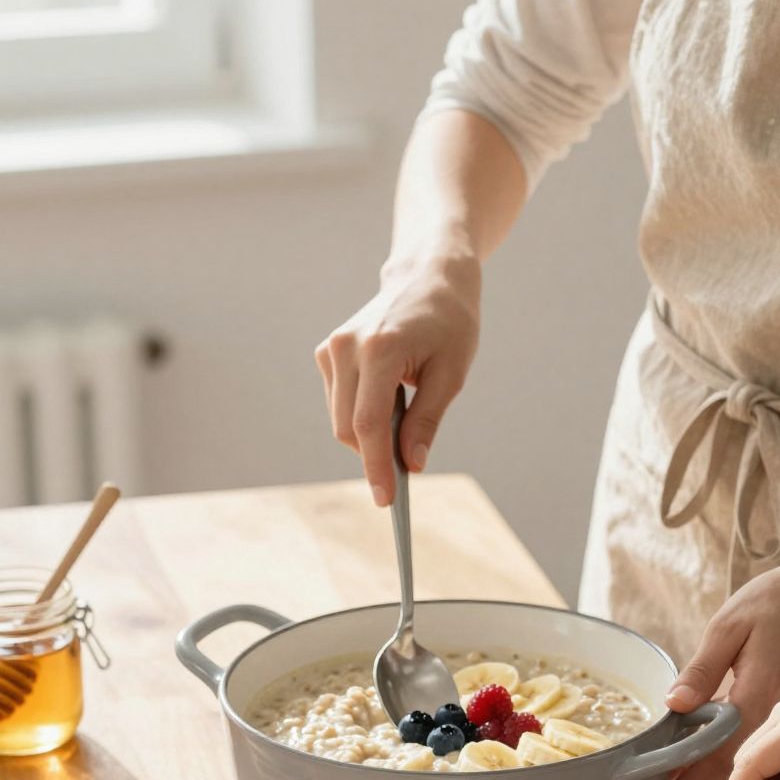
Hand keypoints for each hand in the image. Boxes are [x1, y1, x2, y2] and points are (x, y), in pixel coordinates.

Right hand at [314, 250, 480, 504]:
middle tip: (407, 469)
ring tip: (406, 418)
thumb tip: (412, 464)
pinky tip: (389, 399)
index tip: (386, 501)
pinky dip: (361, 416)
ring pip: (340, 420)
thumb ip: (427, 421)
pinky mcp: (328, 352)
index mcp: (379, 349)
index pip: (368, 424)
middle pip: (348, 428)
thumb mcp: (451, 375)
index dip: (376, 467)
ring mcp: (332, 348)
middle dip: (374, 456)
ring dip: (369, 435)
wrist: (429, 278)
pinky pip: (339, 403)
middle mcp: (346, 347)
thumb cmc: (449, 323)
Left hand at [658, 534, 779, 779]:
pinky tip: (714, 757)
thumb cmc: (779, 601)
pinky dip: (737, 755)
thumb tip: (674, 705)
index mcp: (758, 692)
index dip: (689, 779)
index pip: (718, 749)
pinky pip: (763, 741)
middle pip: (734, 763)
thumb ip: (703, 669)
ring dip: (716, 775)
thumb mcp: (731, 626)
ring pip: (750, 755)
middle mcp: (777, 711)